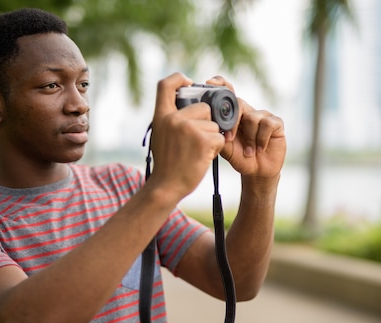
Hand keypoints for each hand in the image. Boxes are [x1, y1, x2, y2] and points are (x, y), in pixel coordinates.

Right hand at [149, 73, 226, 199]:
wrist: (166, 186)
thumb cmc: (166, 163)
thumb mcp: (161, 135)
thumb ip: (171, 119)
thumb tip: (190, 104)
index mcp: (161, 116)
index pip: (165, 84)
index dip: (179, 78)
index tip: (189, 82)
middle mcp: (174, 118)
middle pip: (203, 107)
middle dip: (206, 122)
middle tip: (196, 141)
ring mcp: (188, 128)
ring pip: (214, 124)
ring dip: (211, 138)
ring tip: (197, 152)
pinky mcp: (203, 140)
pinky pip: (219, 137)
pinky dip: (216, 148)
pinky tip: (203, 157)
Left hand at [206, 76, 286, 179]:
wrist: (257, 172)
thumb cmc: (240, 158)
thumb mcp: (226, 148)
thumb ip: (219, 134)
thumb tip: (211, 124)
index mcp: (234, 115)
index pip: (228, 93)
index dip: (221, 84)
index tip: (210, 83)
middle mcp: (248, 112)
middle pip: (239, 103)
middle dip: (233, 122)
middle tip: (230, 139)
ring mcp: (263, 116)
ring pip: (253, 118)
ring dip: (249, 138)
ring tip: (249, 152)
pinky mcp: (276, 123)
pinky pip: (267, 124)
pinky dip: (261, 139)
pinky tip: (260, 148)